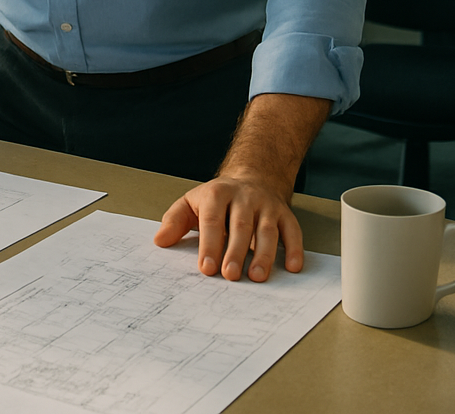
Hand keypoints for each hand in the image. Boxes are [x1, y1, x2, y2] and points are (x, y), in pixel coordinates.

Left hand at [152, 174, 302, 282]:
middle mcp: (244, 197)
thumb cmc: (217, 199)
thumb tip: (160, 241)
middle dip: (235, 251)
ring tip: (257, 277)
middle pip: (240, 225)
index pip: (212, 219)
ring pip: (267, 229)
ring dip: (264, 254)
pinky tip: (292, 267)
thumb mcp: (191, 203)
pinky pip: (292, 231)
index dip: (209, 244)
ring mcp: (266, 205)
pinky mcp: (285, 214)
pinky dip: (294, 249)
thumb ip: (174, 221)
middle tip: (230, 276)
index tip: (206, 268)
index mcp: (217, 193)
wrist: (252, 177)